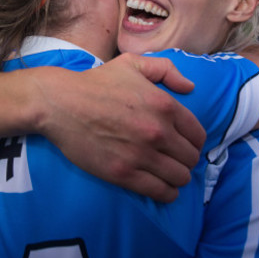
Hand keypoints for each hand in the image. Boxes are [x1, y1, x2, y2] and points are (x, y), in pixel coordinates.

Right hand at [37, 53, 204, 202]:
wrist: (61, 103)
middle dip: (186, 159)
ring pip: (179, 177)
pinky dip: (167, 193)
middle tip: (174, 159)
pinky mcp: (124, 173)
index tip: (185, 144)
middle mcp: (158, 132)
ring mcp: (141, 155)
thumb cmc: (96, 82)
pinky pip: (160, 192)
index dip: (194, 141)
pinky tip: (164, 189)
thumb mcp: (133, 64)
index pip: (197, 134)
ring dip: (178, 178)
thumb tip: (190, 88)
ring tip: (169, 174)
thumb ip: (166, 70)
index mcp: (165, 105)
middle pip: (190, 158)